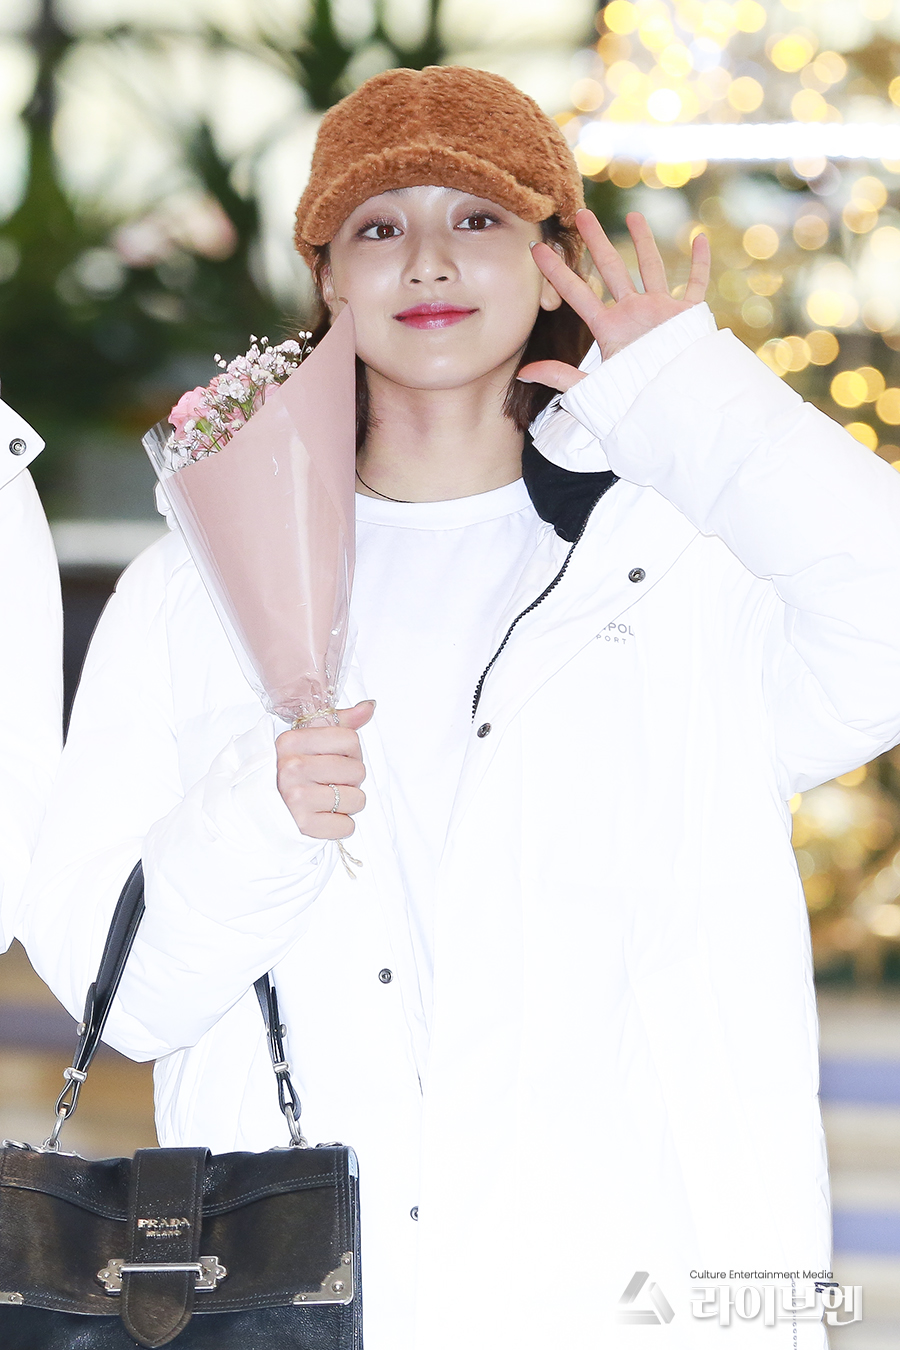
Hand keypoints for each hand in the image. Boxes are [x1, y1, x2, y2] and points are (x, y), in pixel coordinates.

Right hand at [276, 700, 374, 839]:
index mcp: (292, 741)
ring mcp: (296, 797)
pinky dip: (339, 826)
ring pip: (357, 800)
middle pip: (357, 770)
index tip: (335, 760)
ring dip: (347, 804)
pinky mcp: (303, 825)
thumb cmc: (286, 775)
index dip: (350, 753)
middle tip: (328, 784)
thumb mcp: (305, 742)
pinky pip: (347, 826)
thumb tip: (369, 707)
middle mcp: (292, 767)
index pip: (350, 740)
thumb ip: (339, 722)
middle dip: (349, 780)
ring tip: (325, 802)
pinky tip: (322, 818)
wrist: (256, 811)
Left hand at [518, 209, 710, 391]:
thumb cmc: (633, 401)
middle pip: (611, 269)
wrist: (671, 409)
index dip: (556, 272)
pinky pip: (695, 285)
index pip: (576, 294)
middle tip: (580, 214)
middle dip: (596, 242)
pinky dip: (700, 264)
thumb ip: (559, 376)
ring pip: (651, 268)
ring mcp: (660, 312)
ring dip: (644, 242)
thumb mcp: (592, 388)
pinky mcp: (687, 317)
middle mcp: (633, 314)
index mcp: (608, 328)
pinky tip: (700, 239)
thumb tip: (522, 372)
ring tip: (633, 216)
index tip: (537, 250)